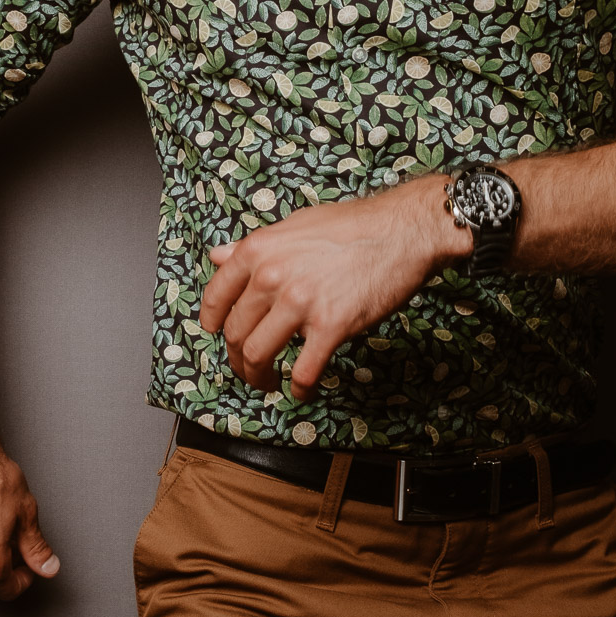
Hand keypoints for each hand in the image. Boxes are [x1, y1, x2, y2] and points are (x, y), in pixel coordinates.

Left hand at [198, 177, 467, 398]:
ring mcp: (300, 303)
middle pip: (236, 333)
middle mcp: (271, 277)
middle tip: (249, 367)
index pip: (216, 297)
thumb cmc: (354, 225)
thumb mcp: (293, 226)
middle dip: (237, 359)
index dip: (212, 323)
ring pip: (257, 355)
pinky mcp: (330, 326)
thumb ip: (254, 247)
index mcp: (258, 251)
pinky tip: (302, 391)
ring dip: (258, 378)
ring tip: (268, 383)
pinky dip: (299, 389)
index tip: (217, 335)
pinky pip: (303, 371)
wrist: (403, 230)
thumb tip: (219, 256)